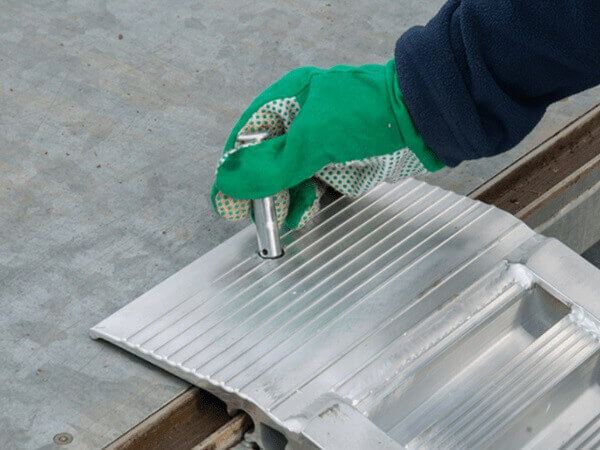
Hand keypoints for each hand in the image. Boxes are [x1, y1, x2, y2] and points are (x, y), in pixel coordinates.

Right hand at [211, 60, 442, 228]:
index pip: (248, 136)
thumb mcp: (314, 139)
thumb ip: (271, 165)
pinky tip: (302, 214)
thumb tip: (228, 182)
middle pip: (268, 160)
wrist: (426, 121)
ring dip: (284, 199)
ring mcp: (323, 144)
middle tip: (256, 217)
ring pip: (290, 177)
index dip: (236, 169)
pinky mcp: (341, 164)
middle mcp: (302, 121)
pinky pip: (313, 186)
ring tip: (282, 220)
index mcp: (289, 100)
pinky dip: (306, 202)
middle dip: (262, 190)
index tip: (228, 200)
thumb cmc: (371, 114)